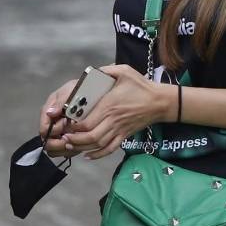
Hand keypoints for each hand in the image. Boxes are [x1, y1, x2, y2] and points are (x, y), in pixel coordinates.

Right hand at [38, 79, 75, 156]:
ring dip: (64, 149)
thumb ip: (59, 102)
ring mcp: (60, 134)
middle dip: (56, 144)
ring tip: (74, 145)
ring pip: (55, 150)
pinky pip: (65, 151)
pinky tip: (79, 146)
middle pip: (47, 142)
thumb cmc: (78, 90)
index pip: (44, 129)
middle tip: (68, 141)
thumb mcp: (68, 92)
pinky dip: (71, 150)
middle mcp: (52, 125)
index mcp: (49, 114)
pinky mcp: (69, 139)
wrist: (91, 91)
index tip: (63, 128)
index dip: (52, 131)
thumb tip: (50, 113)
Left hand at [58, 64, 173, 160]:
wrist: (160, 102)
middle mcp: (113, 120)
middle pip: (90, 136)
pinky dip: (98, 155)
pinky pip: (110, 149)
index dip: (74, 127)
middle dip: (75, 139)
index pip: (87, 122)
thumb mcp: (124, 71)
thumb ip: (106, 70)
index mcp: (109, 105)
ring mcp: (119, 130)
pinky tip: (88, 155)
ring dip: (83, 147)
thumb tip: (90, 71)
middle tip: (64, 137)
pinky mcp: (125, 135)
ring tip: (71, 145)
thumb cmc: (142, 86)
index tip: (66, 124)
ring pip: (98, 144)